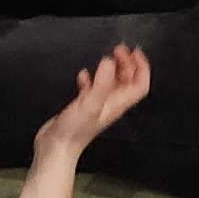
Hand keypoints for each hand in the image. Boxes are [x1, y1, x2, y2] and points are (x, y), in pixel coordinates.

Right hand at [33, 43, 149, 159]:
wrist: (57, 147)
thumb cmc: (74, 131)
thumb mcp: (90, 103)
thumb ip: (102, 83)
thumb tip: (110, 62)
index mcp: (117, 104)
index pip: (139, 85)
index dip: (142, 68)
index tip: (135, 53)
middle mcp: (110, 105)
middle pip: (127, 82)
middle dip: (127, 64)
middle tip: (120, 49)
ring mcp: (97, 106)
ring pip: (112, 84)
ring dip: (112, 69)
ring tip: (107, 56)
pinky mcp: (83, 107)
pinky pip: (92, 89)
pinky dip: (92, 79)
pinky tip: (84, 75)